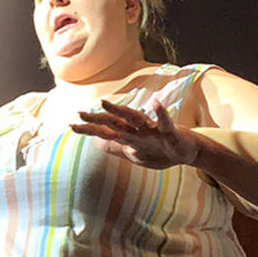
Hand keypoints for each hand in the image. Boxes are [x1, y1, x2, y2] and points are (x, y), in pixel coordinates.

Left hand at [70, 98, 199, 168]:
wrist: (186, 153)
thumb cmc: (160, 150)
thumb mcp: (135, 154)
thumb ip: (116, 148)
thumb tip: (96, 143)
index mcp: (130, 137)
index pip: (106, 132)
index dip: (89, 130)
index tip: (70, 126)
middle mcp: (138, 130)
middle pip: (115, 122)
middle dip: (98, 118)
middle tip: (80, 113)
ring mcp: (153, 129)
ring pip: (134, 118)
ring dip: (120, 110)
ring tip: (105, 103)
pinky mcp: (169, 132)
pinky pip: (165, 121)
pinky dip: (160, 113)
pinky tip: (156, 102)